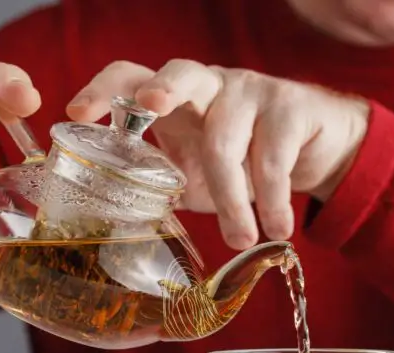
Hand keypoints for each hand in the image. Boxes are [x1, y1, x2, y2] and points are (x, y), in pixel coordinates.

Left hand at [66, 60, 368, 249]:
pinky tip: (276, 228)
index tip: (76, 113)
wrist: (317, 151)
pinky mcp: (291, 107)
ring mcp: (251, 91)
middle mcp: (209, 85)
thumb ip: (164, 185)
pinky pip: (272, 158)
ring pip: (226, 140)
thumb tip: (118, 223)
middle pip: (180, 72)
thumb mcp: (199, 174)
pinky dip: (272, 201)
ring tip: (240, 239)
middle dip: (161, 89)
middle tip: (151, 109)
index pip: (132, 78)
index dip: (103, 89)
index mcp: (177, 100)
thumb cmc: (245, 161)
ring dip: (232, 199)